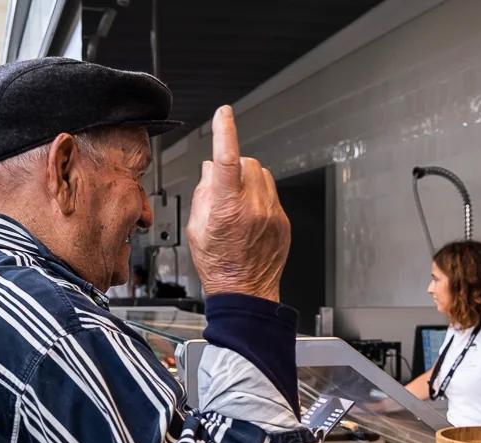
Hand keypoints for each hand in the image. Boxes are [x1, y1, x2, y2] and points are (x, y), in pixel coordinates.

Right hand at [186, 105, 289, 299]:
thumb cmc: (218, 264)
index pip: (227, 158)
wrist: (245, 291)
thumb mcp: (197, 227)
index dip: (225, 131)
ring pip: (262, 175)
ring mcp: (272, 213)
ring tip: (238, 204)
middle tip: (224, 187)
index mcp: (226, 206)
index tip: (224, 115)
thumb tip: (212, 169)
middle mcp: (253, 207)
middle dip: (235, 166)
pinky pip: (272, 195)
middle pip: (247, 162)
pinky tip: (251, 218)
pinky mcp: (283, 221)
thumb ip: (204, 192)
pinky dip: (260, 197)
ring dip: (249, 180)